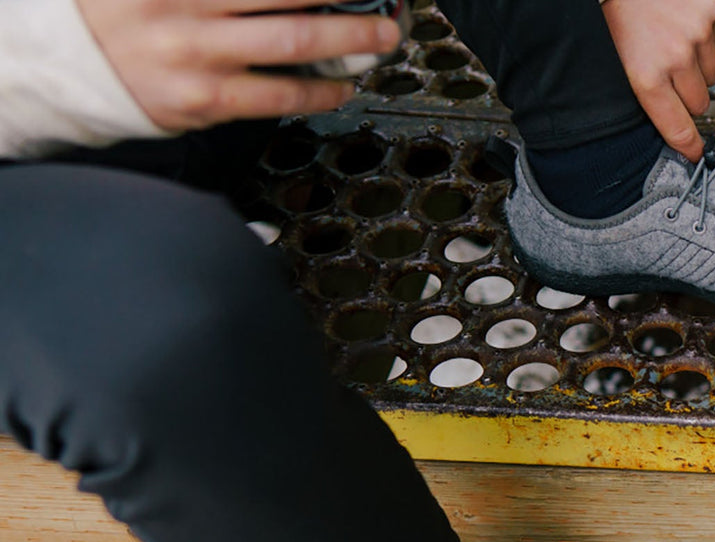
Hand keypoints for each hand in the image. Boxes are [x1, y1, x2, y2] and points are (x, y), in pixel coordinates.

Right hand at [77, 0, 400, 131]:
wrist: (73, 68)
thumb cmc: (125, 14)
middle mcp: (188, 8)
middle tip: (382, 2)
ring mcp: (198, 54)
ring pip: (294, 41)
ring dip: (350, 38)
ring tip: (382, 36)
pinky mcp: (205, 100)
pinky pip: (279, 96)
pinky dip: (320, 90)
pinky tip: (342, 86)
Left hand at [602, 0, 714, 161]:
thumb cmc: (618, 10)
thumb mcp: (612, 55)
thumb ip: (638, 89)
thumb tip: (665, 121)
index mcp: (645, 75)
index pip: (676, 127)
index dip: (687, 146)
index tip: (693, 155)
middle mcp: (675, 58)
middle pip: (699, 103)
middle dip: (687, 94)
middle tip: (668, 73)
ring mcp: (698, 34)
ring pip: (711, 73)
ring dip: (697, 64)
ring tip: (673, 40)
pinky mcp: (713, 12)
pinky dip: (705, 35)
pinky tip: (682, 20)